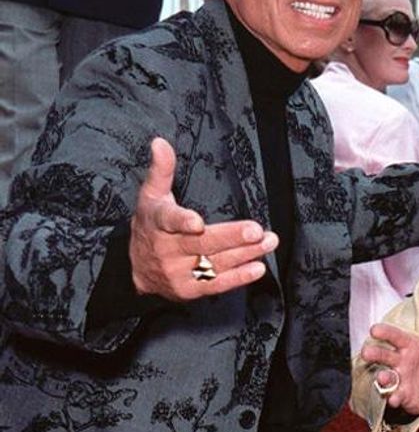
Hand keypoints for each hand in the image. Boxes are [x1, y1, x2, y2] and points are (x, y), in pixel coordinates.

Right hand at [129, 138, 277, 300]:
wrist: (136, 268)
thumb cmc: (151, 225)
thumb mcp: (151, 195)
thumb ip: (161, 170)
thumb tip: (160, 142)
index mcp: (157, 222)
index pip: (168, 220)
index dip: (182, 222)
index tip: (197, 223)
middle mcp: (166, 250)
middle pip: (201, 244)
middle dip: (231, 237)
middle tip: (256, 230)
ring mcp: (177, 272)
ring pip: (214, 264)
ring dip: (244, 254)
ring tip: (268, 242)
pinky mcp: (189, 290)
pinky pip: (216, 284)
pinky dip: (238, 277)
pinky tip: (258, 267)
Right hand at [361, 315, 418, 414]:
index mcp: (407, 346)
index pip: (394, 336)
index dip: (384, 332)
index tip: (374, 329)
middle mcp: (398, 361)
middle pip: (382, 355)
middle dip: (374, 353)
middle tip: (367, 353)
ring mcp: (398, 379)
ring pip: (385, 376)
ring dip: (382, 378)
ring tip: (384, 378)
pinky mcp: (400, 395)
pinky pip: (394, 395)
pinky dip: (393, 398)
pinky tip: (395, 399)